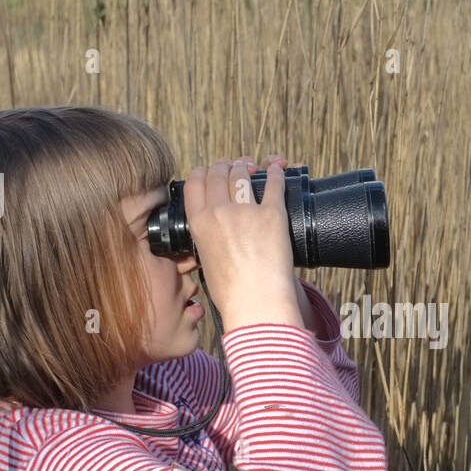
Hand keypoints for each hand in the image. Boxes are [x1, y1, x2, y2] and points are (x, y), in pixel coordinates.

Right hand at [182, 156, 302, 331]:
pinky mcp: (272, 214)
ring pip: (242, 175)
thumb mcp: (206, 261)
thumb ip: (206, 240)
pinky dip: (275, 172)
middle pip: (218, 174)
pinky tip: (276, 168)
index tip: (209, 171)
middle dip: (224, 166)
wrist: (256, 303)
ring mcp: (246, 211)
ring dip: (245, 167)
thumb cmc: (232, 292)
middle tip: (232, 166)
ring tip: (250, 167)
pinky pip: (273, 184)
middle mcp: (219, 212)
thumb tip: (212, 233)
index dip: (202, 172)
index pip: (194, 183)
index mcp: (198, 224)